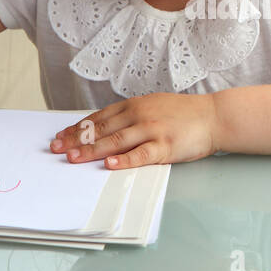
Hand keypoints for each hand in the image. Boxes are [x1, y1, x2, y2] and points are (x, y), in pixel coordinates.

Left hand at [49, 92, 218, 168]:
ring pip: (116, 141)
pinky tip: (109, 164)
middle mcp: (139, 116)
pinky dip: (124, 160)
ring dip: (92, 150)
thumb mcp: (152, 106)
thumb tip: (104, 129)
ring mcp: (152, 130)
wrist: (214, 115)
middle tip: (56, 149)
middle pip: (101, 129)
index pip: (99, 118)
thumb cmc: (183, 114)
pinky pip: (141, 154)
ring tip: (73, 158)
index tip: (60, 136)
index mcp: (134, 106)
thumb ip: (130, 116)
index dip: (77, 128)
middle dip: (76, 140)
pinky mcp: (165, 146)